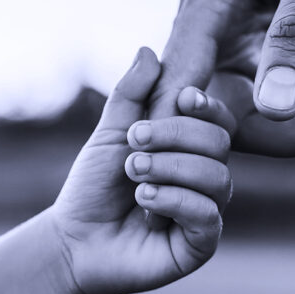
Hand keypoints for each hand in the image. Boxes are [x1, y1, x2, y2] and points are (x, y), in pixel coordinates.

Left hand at [50, 47, 233, 293]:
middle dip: (175, 136)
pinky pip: (207, 214)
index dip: (207, 106)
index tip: (181, 99)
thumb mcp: (111, 134)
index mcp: (191, 148)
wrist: (75, 240)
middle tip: (134, 144)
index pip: (219, 119)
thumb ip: (130, 94)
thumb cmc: (94, 186)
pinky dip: (173, 200)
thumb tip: (148, 51)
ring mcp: (207, 209)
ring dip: (170, 168)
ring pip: (216, 177)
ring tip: (134, 174)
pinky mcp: (201, 243)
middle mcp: (206, 176)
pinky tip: (144, 201)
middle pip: (219, 143)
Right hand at [153, 0, 294, 154]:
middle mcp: (211, 23)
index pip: (184, 85)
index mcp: (208, 0)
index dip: (202, 134)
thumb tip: (277, 108)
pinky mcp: (259, 39)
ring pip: (258, 105)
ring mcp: (234, 34)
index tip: (259, 157)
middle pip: (226, 110)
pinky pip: (280, 87)